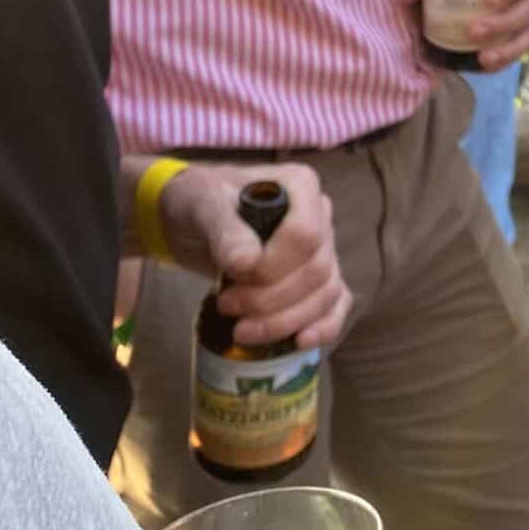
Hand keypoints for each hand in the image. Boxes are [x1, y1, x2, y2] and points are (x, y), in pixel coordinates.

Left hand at [159, 161, 351, 349]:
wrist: (193, 220)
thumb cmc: (200, 202)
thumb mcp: (204, 206)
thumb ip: (225, 230)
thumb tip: (246, 264)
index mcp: (301, 187)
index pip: (307, 235)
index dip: (274, 266)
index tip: (233, 275)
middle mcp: (321, 216)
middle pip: (317, 271)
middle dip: (271, 301)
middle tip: (226, 306)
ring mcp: (323, 249)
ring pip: (327, 294)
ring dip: (286, 321)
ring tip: (242, 330)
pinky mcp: (316, 279)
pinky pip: (336, 305)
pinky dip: (323, 327)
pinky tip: (299, 342)